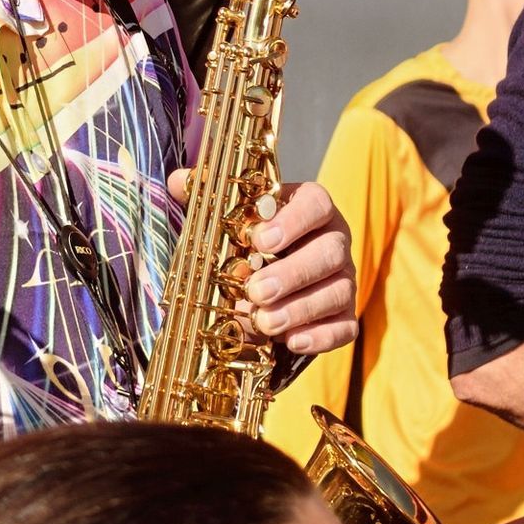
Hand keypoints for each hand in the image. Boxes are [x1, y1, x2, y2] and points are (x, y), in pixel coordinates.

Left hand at [168, 171, 355, 354]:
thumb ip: (204, 194)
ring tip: (265, 321)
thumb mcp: (225, 212)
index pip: (316, 204)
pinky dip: (321, 336)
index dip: (292, 221)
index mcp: (310, 207)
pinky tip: (291, 341)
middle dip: (292, 274)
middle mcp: (334, 240)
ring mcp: (344, 278)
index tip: (259, 240)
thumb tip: (178, 182)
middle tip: (256, 290)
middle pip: (329, 252)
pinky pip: (345, 327)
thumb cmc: (246, 235)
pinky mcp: (345, 313)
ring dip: (300, 309)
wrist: (264, 273)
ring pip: (339, 292)